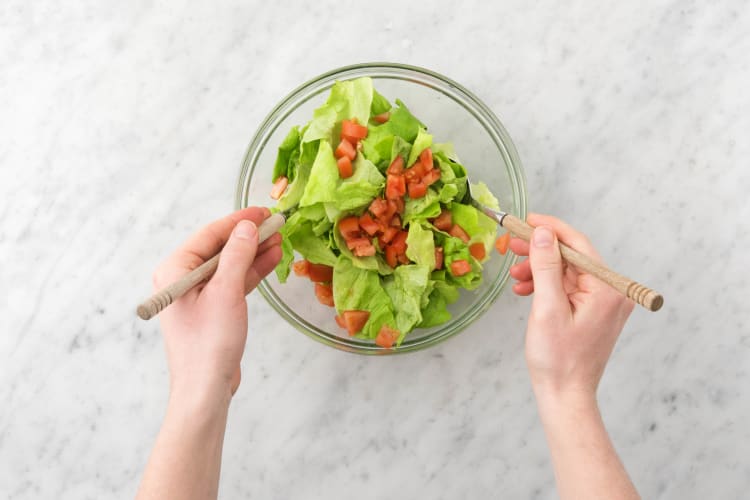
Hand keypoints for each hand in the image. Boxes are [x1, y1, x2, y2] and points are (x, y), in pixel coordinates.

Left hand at [152, 207, 281, 401]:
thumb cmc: (209, 343)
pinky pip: (232, 281)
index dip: (238, 221)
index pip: (209, 235)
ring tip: (280, 240)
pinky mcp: (211, 309)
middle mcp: (182, 279)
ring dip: (253, 252)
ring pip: (229, 264)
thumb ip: (237, 255)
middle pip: (220, 248)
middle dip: (249, 236)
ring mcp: (197, 295)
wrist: (205, 389)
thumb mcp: (226, 293)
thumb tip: (247, 227)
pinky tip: (271, 260)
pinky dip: (251, 271)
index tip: (263, 211)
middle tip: (276, 224)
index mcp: (175, 271)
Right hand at [509, 213, 634, 402]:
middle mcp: (611, 292)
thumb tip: (542, 233)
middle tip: (512, 245)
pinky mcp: (592, 312)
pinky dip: (545, 285)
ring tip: (515, 275)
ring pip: (567, 271)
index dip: (550, 229)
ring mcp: (602, 303)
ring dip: (539, 269)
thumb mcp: (547, 308)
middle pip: (572, 256)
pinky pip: (567, 288)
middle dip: (540, 250)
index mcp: (607, 289)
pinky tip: (525, 290)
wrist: (565, 396)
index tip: (525, 221)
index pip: (578, 244)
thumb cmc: (557, 359)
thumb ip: (546, 267)